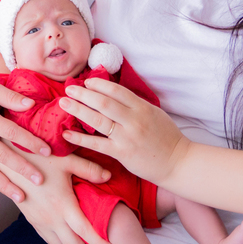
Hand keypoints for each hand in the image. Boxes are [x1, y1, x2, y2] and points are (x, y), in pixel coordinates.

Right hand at [0, 76, 55, 202]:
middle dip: (23, 169)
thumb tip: (32, 105)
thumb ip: (11, 97)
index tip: (47, 151)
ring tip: (22, 197)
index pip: (12, 133)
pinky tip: (7, 190)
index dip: (31, 143)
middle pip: (3, 156)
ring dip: (5, 186)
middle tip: (40, 180)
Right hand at [0, 151, 116, 243]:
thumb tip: (109, 175)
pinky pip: (51, 243)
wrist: (8, 161)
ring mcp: (41, 222)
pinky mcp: (33, 222)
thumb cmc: (39, 158)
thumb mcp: (67, 160)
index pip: (87, 233)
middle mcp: (51, 219)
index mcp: (63, 205)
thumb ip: (89, 169)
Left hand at [60, 77, 188, 182]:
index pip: (117, 91)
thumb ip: (135, 105)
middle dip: (83, 94)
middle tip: (68, 89)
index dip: (99, 84)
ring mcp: (127, 137)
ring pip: (98, 120)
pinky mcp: (122, 153)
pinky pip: (97, 144)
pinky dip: (80, 138)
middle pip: (103, 102)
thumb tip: (114, 94)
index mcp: (143, 108)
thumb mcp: (154, 114)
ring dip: (78, 110)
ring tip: (63, 104)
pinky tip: (66, 134)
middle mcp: (134, 120)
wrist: (178, 162)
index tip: (87, 81)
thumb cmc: (167, 137)